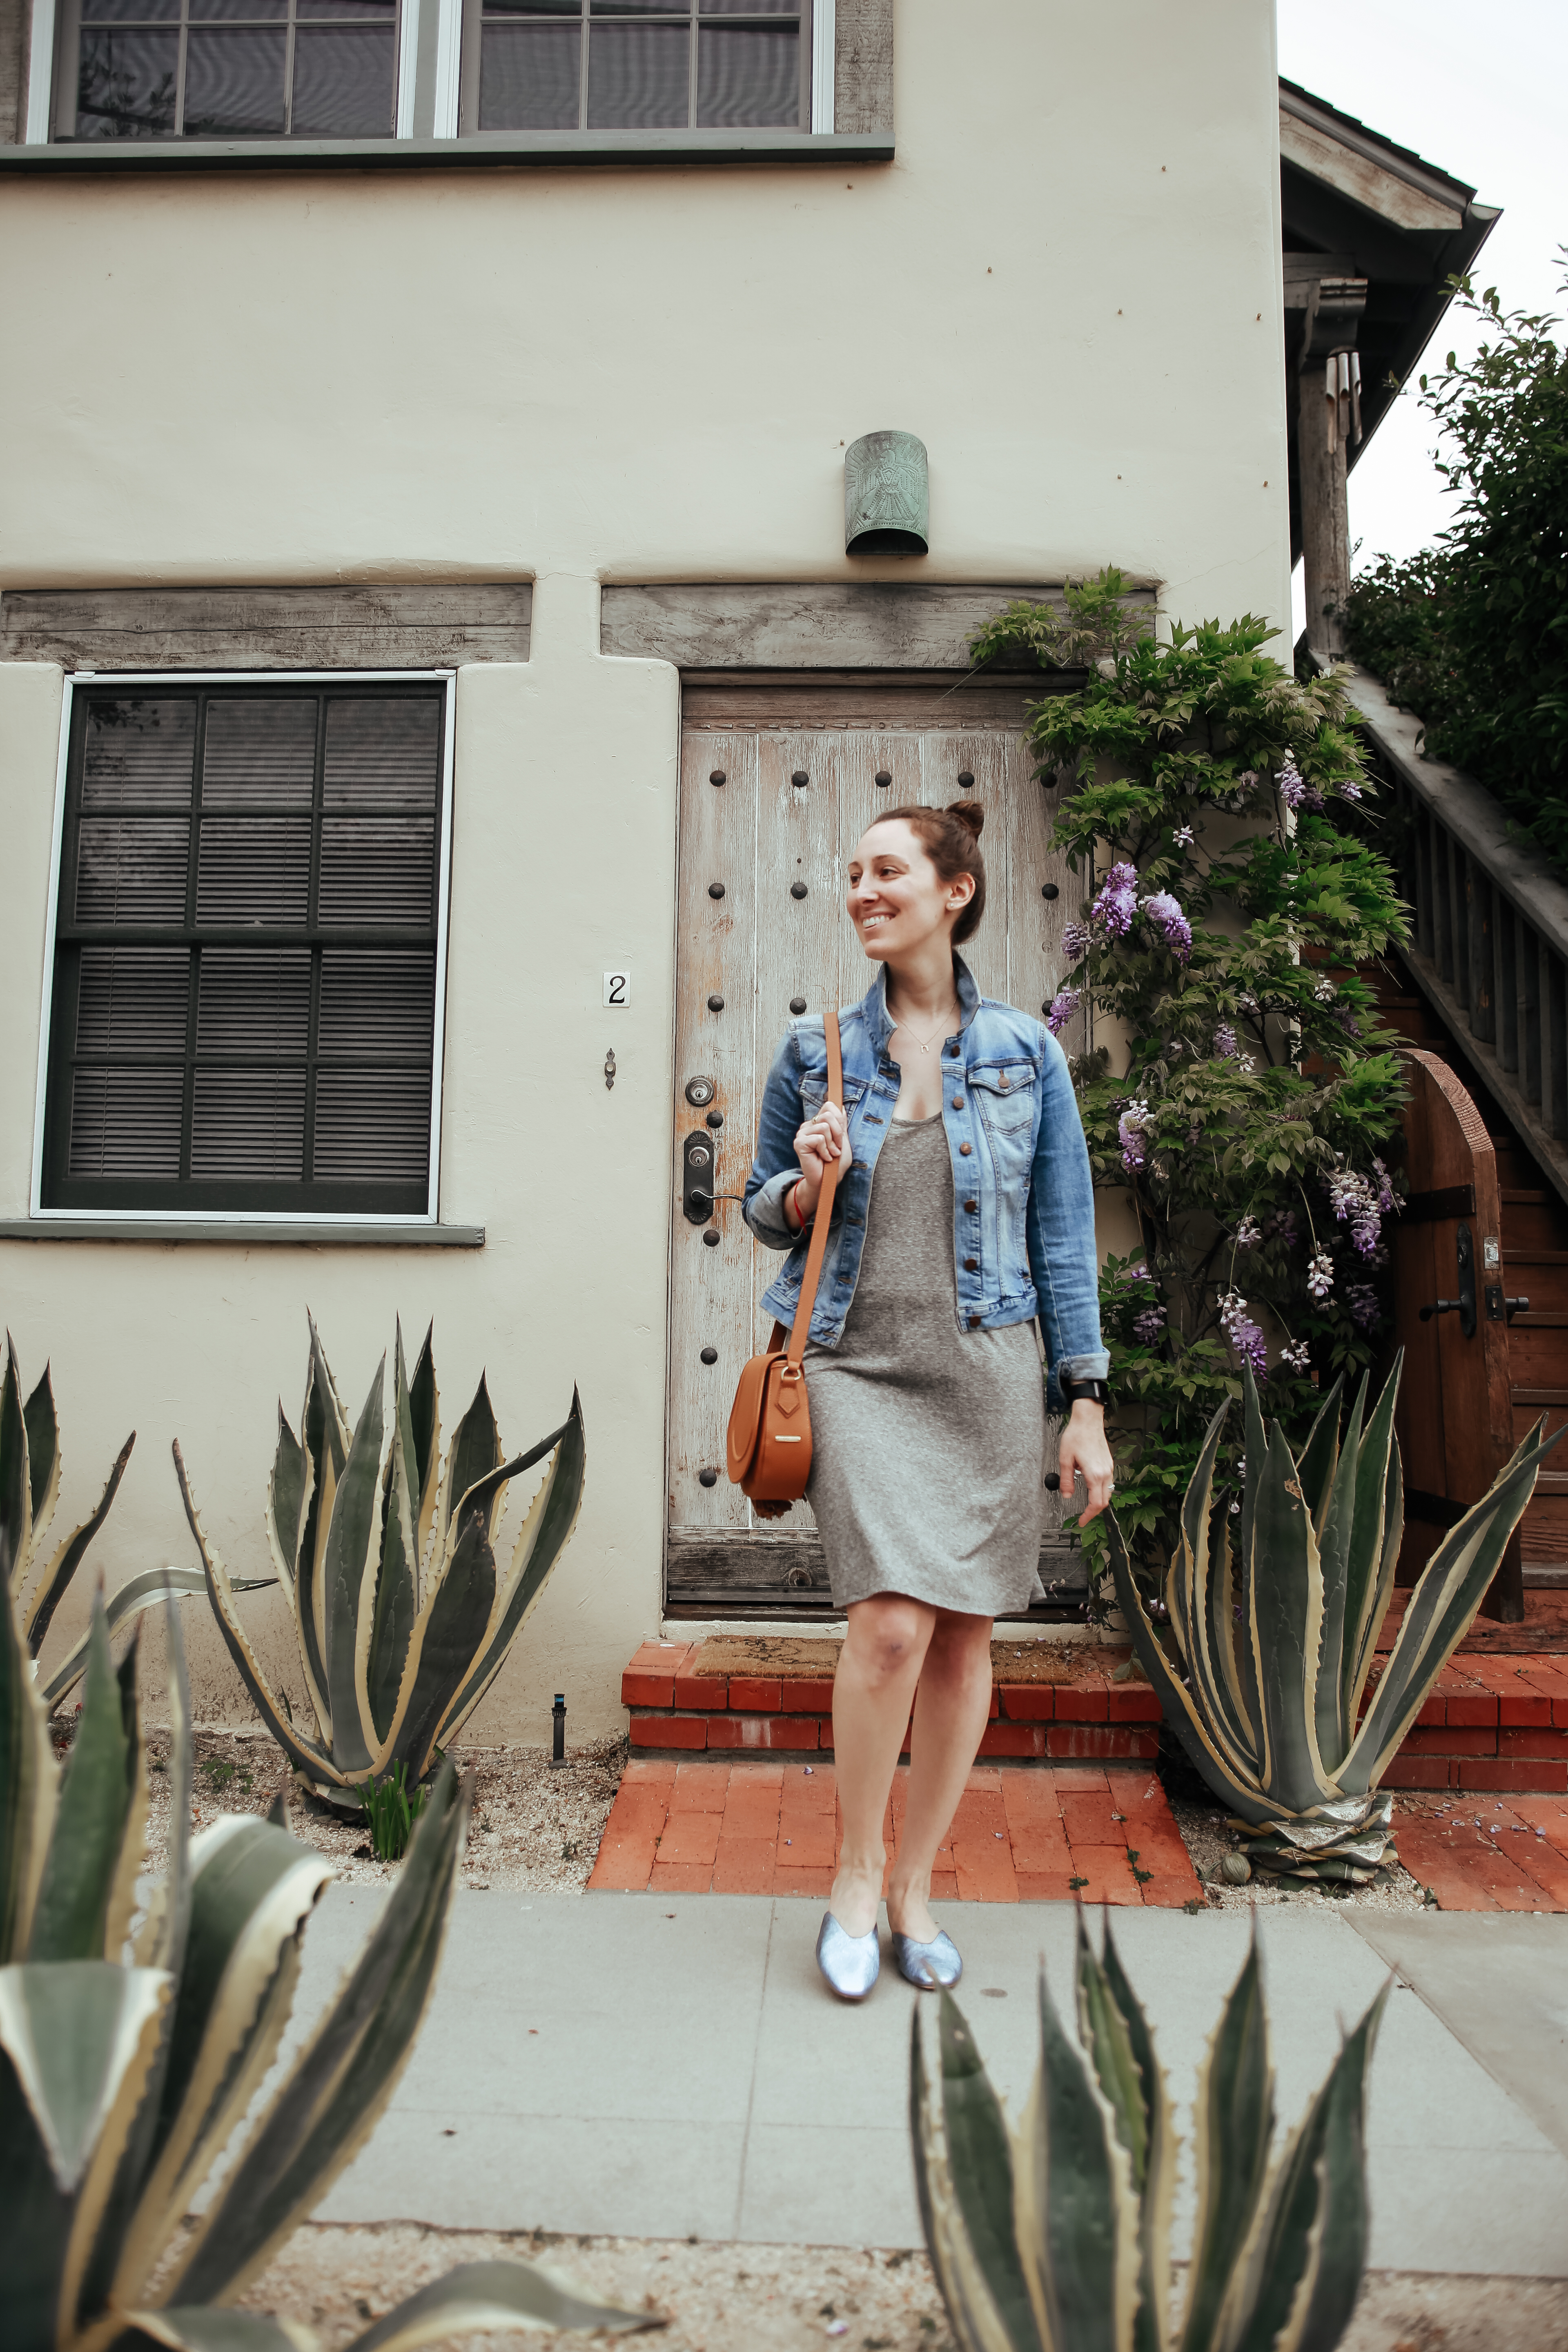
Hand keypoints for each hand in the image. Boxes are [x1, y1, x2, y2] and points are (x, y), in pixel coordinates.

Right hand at [788, 1102, 850, 1225]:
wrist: (829, 1180)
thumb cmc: (835, 1163)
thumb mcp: (843, 1141)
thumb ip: (841, 1124)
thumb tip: (841, 1107)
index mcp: (818, 1123)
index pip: (829, 1106)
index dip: (839, 1120)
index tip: (840, 1137)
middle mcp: (808, 1126)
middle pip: (828, 1114)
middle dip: (838, 1133)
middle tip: (836, 1148)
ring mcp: (802, 1133)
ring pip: (824, 1127)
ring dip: (832, 1144)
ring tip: (830, 1154)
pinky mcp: (799, 1143)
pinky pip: (819, 1138)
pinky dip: (825, 1150)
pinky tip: (824, 1158)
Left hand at [1059, 1400, 1113, 1524]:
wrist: (1088, 1420)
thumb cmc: (1077, 1435)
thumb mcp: (1065, 1460)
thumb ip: (1066, 1480)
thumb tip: (1067, 1495)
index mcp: (1094, 1474)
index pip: (1095, 1503)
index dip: (1088, 1516)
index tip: (1081, 1522)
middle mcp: (1105, 1473)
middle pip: (1104, 1501)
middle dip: (1094, 1512)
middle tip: (1083, 1517)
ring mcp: (1109, 1468)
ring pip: (1108, 1493)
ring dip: (1098, 1502)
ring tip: (1087, 1506)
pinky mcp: (1109, 1464)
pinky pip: (1108, 1483)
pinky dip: (1101, 1491)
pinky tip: (1092, 1490)